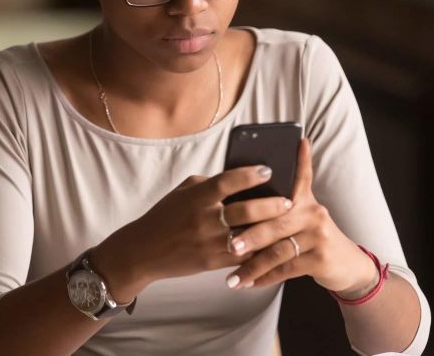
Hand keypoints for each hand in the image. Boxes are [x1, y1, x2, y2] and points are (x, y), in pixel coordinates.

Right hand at [90, 162, 293, 299]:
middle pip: (245, 210)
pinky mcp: (212, 262)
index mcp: (197, 196)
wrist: (144, 250)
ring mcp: (209, 242)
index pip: (228, 181)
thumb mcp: (183, 192)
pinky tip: (274, 245)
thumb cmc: (165, 216)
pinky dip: (259, 251)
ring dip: (271, 230)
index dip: (250, 175)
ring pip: (248, 236)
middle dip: (272, 205)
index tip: (268, 170)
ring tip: (287, 223)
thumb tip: (239, 177)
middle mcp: (204, 219)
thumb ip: (209, 184)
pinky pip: (242, 257)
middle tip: (289, 201)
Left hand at [223, 138, 378, 294]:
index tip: (297, 141)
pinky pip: (287, 268)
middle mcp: (313, 212)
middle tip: (228, 245)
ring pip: (278, 250)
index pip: (300, 175)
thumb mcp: (302, 216)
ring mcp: (318, 234)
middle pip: (275, 221)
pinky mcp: (321, 258)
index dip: (300, 158)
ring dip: (252, 265)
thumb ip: (278, 206)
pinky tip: (250, 284)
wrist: (346, 264)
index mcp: (304, 199)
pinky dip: (266, 277)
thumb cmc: (311, 238)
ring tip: (232, 277)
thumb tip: (242, 197)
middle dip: (249, 235)